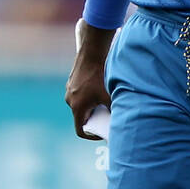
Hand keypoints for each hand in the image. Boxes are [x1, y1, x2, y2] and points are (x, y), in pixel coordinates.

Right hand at [65, 21, 113, 138]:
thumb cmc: (100, 75)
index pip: (80, 130)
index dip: (91, 135)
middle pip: (81, 117)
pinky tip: (100, 89)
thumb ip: (113, 110)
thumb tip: (120, 120)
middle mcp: (70, 100)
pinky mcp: (72, 81)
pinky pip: (80, 94)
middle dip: (95, 118)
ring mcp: (69, 90)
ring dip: (92, 106)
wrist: (92, 52)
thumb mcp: (109, 95)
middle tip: (107, 116)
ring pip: (81, 105)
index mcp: (77, 107)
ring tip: (105, 101)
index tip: (101, 133)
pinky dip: (89, 96)